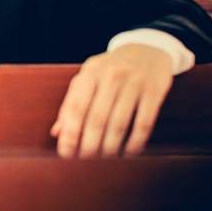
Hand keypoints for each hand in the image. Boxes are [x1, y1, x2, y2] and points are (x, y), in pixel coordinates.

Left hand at [50, 44, 174, 157]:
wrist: (146, 50)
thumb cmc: (110, 70)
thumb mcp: (88, 78)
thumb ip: (71, 103)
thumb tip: (56, 132)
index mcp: (90, 73)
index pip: (76, 108)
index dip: (70, 134)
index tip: (66, 153)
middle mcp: (110, 76)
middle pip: (97, 119)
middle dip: (90, 145)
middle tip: (86, 160)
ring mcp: (134, 83)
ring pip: (119, 123)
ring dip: (111, 146)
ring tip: (105, 160)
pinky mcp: (154, 91)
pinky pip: (144, 123)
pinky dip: (135, 142)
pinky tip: (129, 153)